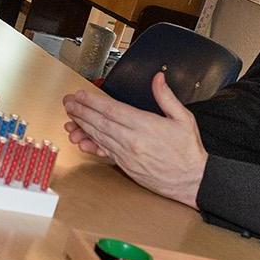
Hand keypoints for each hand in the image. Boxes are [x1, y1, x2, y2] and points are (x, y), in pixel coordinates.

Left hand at [61, 72, 207, 207]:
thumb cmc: (188, 151)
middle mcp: (132, 141)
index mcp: (145, 126)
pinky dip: (91, 145)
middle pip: (100, 123)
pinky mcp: (125, 166)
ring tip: (70, 117)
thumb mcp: (183, 118)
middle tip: (68, 102)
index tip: (81, 94)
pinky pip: (104, 152)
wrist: (191, 181)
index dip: (93, 101)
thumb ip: (166, 97)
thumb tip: (158, 78)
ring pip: (99, 137)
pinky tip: (81, 140)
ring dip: (82, 126)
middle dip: (81, 111)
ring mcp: (126, 155)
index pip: (112, 110)